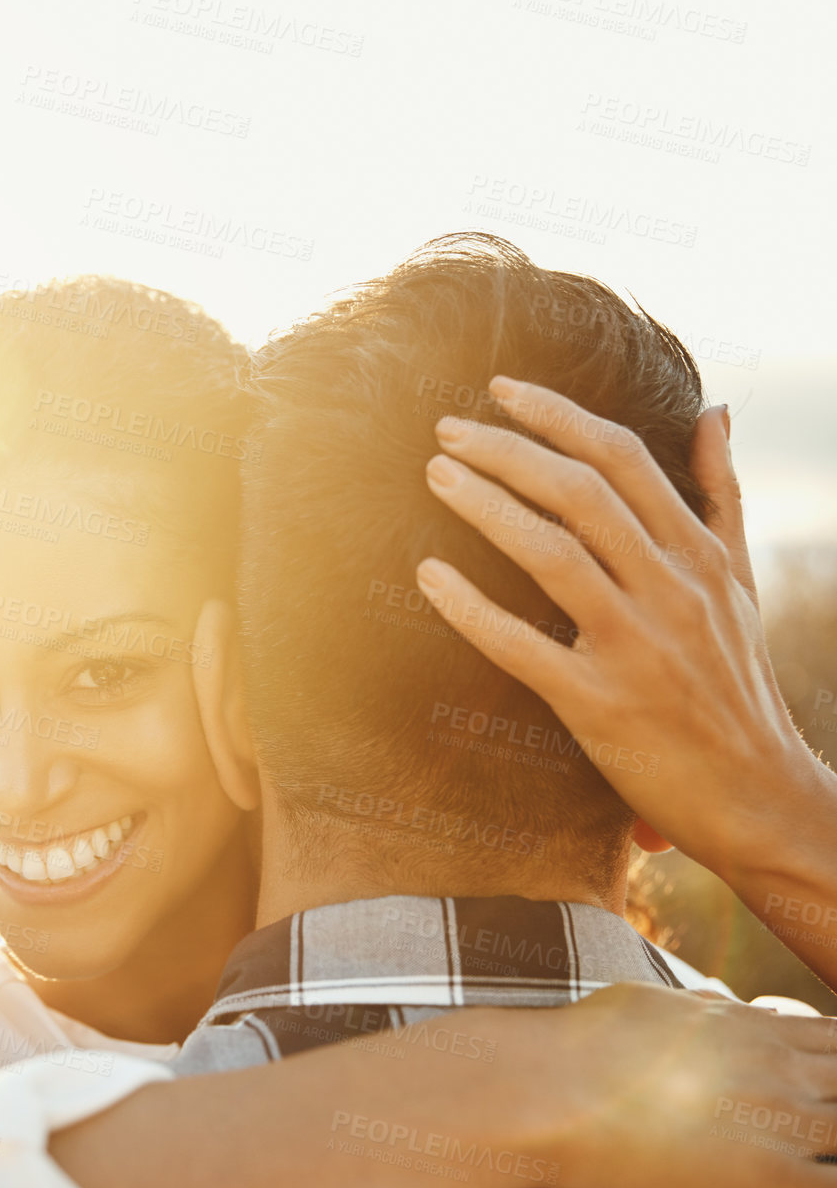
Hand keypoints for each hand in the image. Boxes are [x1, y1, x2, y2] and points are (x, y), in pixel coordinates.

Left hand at [415, 377, 821, 885]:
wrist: (758, 795)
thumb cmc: (738, 685)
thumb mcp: (740, 582)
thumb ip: (722, 495)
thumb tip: (717, 409)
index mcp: (699, 556)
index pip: (625, 458)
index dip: (558, 415)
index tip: (501, 391)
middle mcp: (671, 590)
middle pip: (581, 491)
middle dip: (508, 450)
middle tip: (446, 431)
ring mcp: (636, 647)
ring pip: (552, 553)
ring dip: (486, 506)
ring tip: (437, 476)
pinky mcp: (599, 705)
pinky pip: (522, 646)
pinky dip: (471, 608)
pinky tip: (429, 577)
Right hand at [532, 981, 836, 1187]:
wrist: (546, 1089)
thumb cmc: (582, 1043)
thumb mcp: (650, 1002)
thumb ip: (699, 1008)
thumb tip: (720, 1002)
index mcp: (757, 1030)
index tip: (817, 1091)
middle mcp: (783, 1071)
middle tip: (811, 1134)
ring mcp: (784, 1125)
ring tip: (802, 1165)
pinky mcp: (770, 1184)